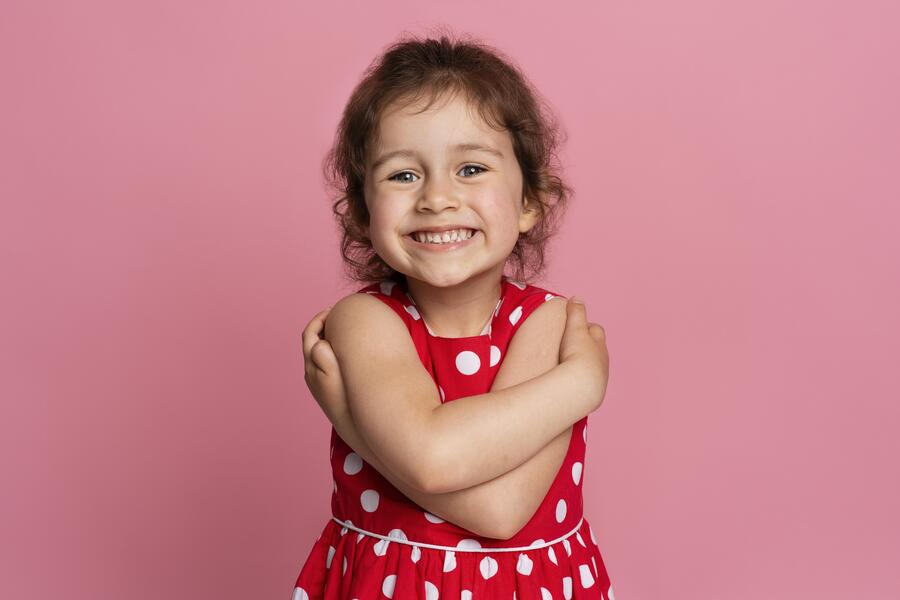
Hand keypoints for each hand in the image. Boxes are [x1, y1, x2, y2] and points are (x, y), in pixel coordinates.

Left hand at [301, 306, 349, 425]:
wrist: (352, 423)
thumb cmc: (346, 398)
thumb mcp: (334, 376)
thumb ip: (324, 358)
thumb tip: (319, 344)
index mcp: (312, 365)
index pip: (310, 334)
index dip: (320, 319)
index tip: (333, 310)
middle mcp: (311, 372)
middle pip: (312, 341)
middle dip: (323, 326)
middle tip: (338, 315)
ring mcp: (318, 380)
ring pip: (319, 352)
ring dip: (328, 338)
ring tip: (344, 328)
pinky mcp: (327, 387)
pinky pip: (327, 362)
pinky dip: (333, 350)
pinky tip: (347, 349)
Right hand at [559, 297, 608, 407]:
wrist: (581, 387)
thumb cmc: (577, 355)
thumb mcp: (575, 329)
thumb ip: (576, 312)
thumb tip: (576, 298)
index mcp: (598, 343)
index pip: (596, 330)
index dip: (586, 326)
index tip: (575, 327)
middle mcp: (602, 359)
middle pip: (598, 348)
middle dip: (588, 345)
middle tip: (573, 345)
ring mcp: (600, 376)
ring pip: (595, 365)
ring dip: (585, 363)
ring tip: (571, 364)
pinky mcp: (593, 391)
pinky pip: (588, 381)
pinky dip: (581, 378)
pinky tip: (571, 381)